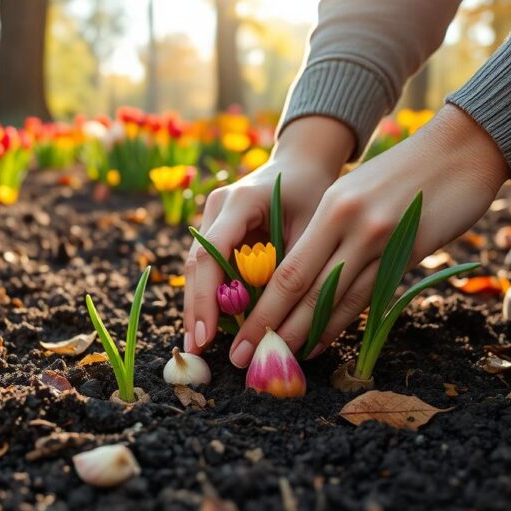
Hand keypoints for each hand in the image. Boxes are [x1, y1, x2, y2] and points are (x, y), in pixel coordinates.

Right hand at [183, 115, 353, 354]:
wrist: (303, 161)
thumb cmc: (315, 191)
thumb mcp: (312, 228)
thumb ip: (293, 269)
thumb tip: (283, 322)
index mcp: (240, 200)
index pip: (211, 254)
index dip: (206, 298)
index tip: (206, 334)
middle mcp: (217, 206)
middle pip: (196, 264)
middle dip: (195, 309)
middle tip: (196, 349)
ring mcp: (212, 216)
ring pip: (197, 268)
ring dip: (198, 305)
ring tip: (199, 344)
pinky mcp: (216, 228)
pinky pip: (208, 266)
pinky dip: (210, 294)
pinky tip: (210, 324)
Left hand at [229, 105, 510, 366]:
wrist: (463, 149)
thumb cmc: (404, 172)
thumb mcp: (354, 191)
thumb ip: (328, 229)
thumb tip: (294, 277)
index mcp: (328, 206)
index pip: (286, 265)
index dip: (260, 304)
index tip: (238, 330)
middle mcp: (348, 221)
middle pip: (301, 285)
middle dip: (269, 325)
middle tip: (243, 357)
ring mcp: (381, 238)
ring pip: (334, 297)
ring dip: (304, 333)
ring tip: (278, 358)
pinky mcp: (412, 251)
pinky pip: (370, 296)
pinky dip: (342, 322)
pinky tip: (321, 342)